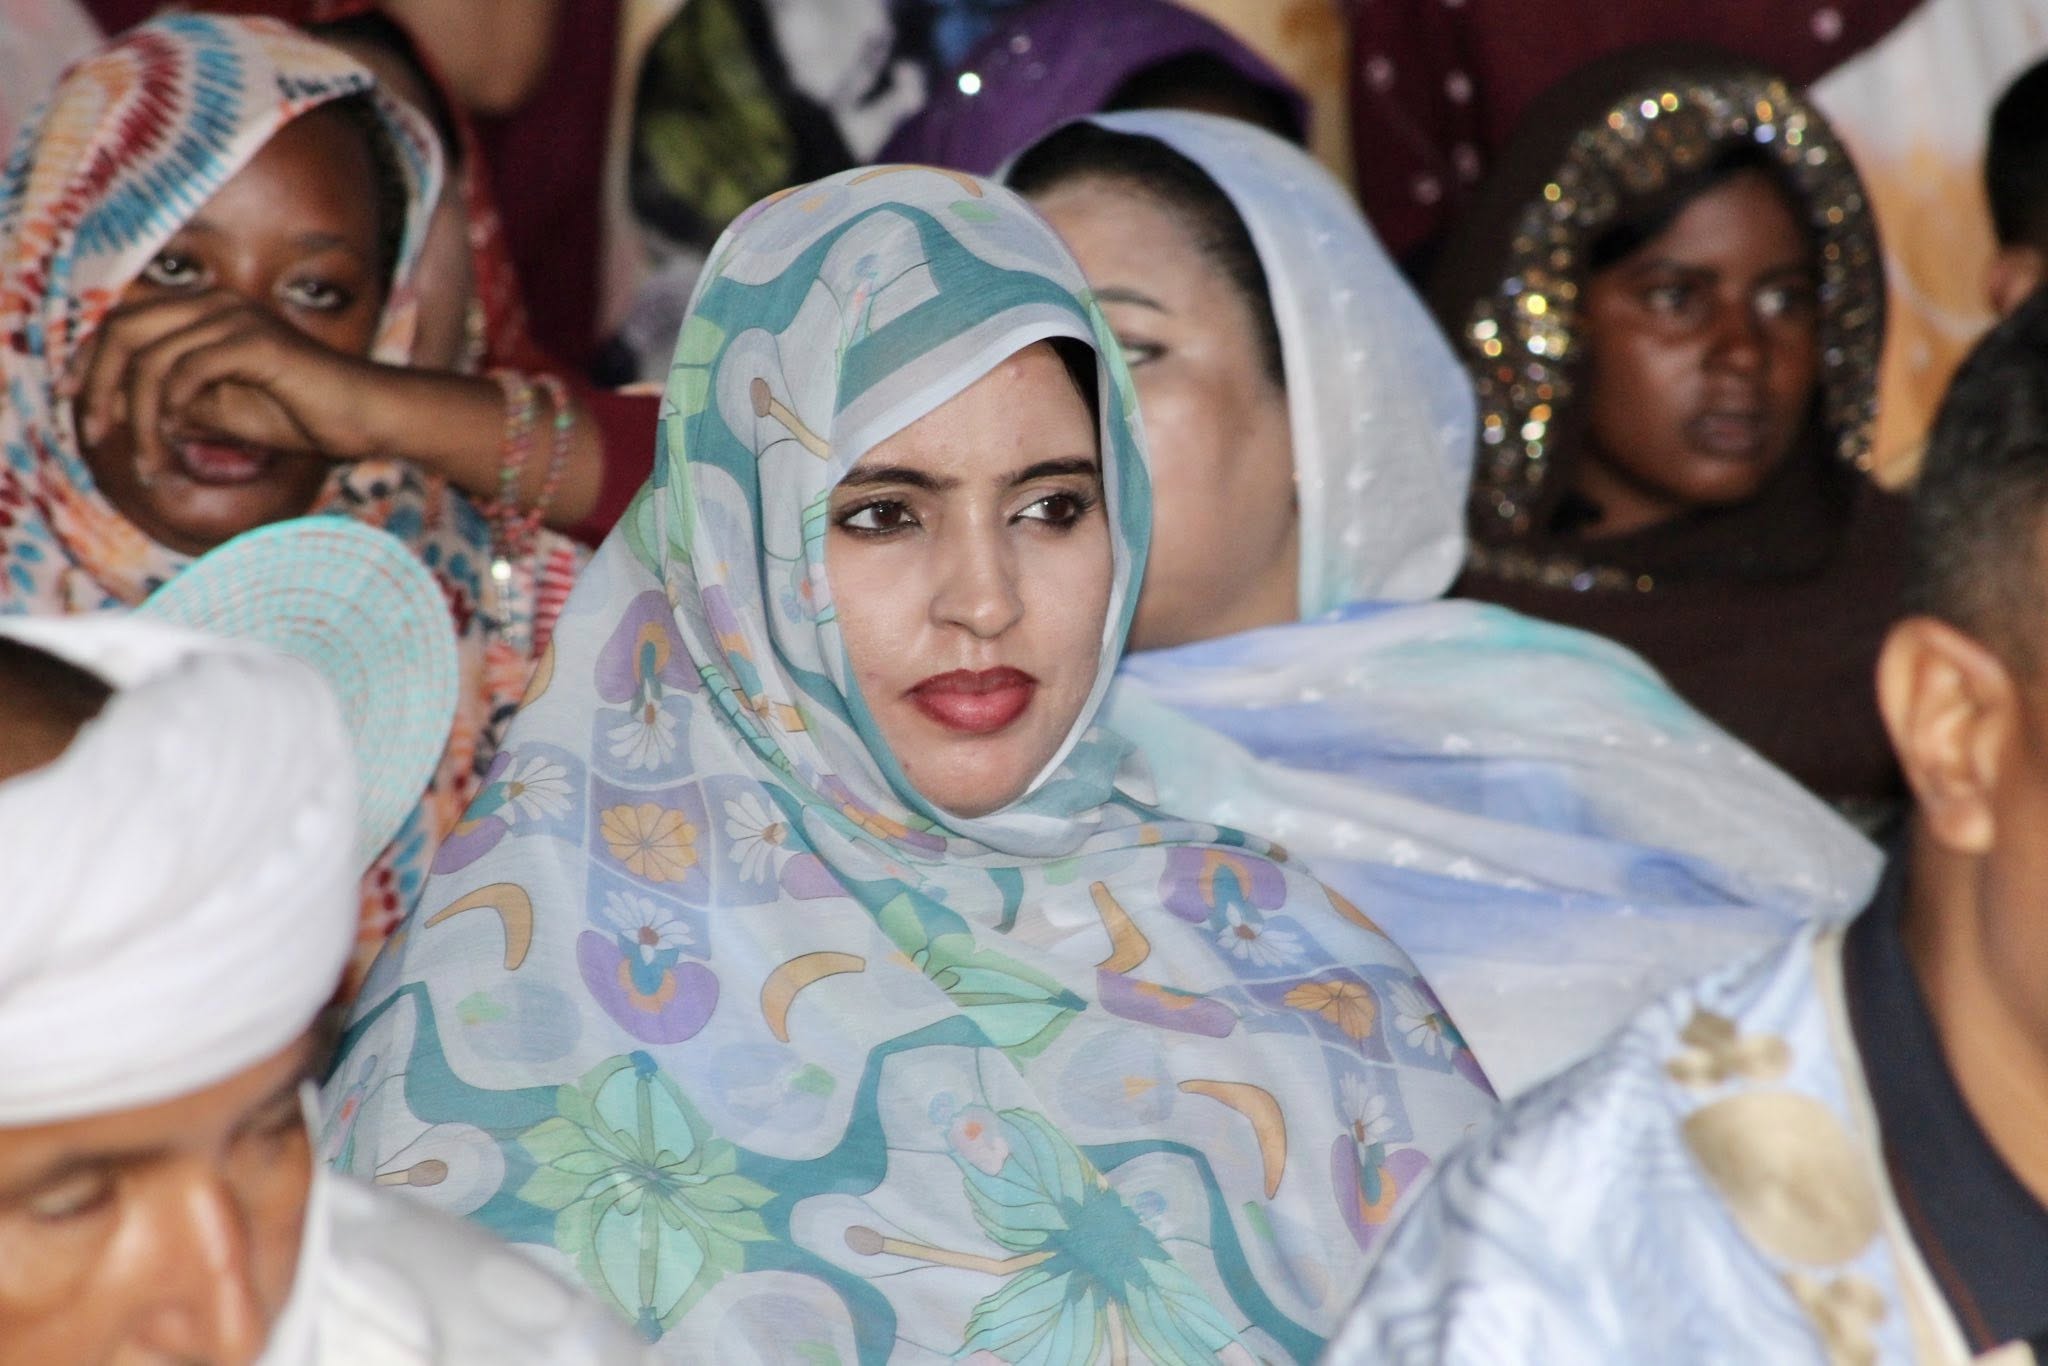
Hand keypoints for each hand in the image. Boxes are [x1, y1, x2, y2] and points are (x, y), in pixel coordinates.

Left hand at [67, 290, 380, 482]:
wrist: (372, 416)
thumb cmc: (311, 416)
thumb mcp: (229, 411)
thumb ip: (184, 403)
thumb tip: (138, 413)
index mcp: (208, 312)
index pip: (125, 323)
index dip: (90, 362)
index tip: (80, 407)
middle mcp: (216, 304)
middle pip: (123, 330)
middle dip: (99, 384)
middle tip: (95, 434)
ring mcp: (236, 319)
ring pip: (151, 359)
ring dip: (139, 416)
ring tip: (150, 461)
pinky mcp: (255, 343)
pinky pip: (186, 370)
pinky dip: (170, 408)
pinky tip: (175, 438)